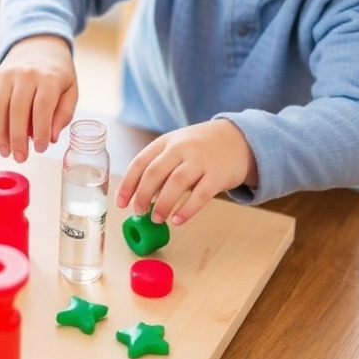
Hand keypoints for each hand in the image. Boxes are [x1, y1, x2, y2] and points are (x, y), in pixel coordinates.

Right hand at [0, 35, 77, 161]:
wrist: (38, 46)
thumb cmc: (57, 74)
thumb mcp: (70, 90)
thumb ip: (64, 114)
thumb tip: (51, 138)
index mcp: (49, 77)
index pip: (42, 107)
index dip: (40, 131)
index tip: (40, 149)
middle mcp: (25, 74)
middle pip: (16, 109)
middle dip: (17, 138)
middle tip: (20, 157)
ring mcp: (6, 74)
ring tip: (4, 152)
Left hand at [115, 119, 257, 224]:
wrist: (238, 139)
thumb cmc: (199, 148)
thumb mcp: (176, 148)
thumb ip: (160, 168)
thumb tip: (140, 198)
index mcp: (165, 142)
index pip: (139, 163)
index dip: (128, 185)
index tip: (121, 203)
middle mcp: (181, 148)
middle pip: (155, 173)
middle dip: (142, 195)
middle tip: (139, 212)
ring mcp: (200, 161)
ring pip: (176, 183)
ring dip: (163, 203)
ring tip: (156, 218)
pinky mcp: (218, 175)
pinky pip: (200, 195)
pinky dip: (187, 209)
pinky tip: (178, 220)